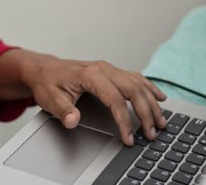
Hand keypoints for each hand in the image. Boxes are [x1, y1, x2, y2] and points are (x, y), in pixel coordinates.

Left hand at [0, 50, 166, 145]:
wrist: (44, 69)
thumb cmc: (48, 82)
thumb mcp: (50, 98)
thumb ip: (63, 110)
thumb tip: (73, 121)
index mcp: (90, 75)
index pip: (115, 99)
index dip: (124, 120)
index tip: (129, 137)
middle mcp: (103, 69)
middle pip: (133, 89)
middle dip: (146, 112)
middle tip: (152, 133)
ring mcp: (109, 69)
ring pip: (138, 83)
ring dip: (152, 102)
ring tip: (161, 121)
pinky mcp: (111, 71)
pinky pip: (135, 77)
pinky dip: (149, 87)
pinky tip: (160, 97)